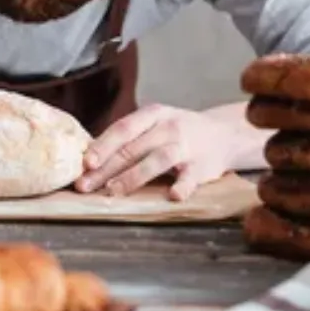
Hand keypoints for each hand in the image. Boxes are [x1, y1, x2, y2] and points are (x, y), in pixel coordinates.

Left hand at [74, 104, 239, 200]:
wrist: (223, 134)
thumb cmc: (176, 133)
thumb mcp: (153, 125)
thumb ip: (128, 139)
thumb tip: (88, 159)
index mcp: (152, 115)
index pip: (122, 129)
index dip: (102, 146)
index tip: (85, 163)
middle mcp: (168, 127)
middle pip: (133, 148)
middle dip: (106, 168)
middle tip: (85, 185)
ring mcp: (186, 146)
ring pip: (157, 160)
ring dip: (133, 177)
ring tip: (113, 191)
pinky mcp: (202, 166)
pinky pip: (191, 177)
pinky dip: (182, 186)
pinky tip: (172, 195)